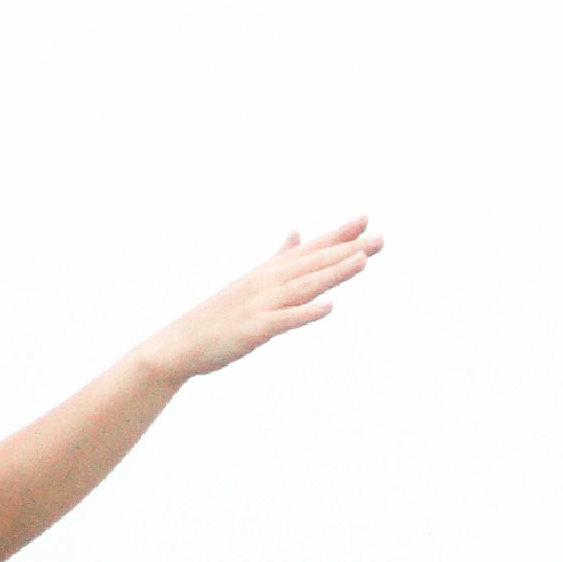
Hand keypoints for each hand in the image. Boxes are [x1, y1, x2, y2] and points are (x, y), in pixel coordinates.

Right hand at [122, 218, 381, 383]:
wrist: (181, 343)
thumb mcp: (252, 279)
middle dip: (347, 249)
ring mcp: (261, 304)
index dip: (338, 234)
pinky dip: (306, 313)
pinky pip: (285, 320)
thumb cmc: (219, 314)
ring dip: (334, 273)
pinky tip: (329, 307)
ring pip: (305, 286)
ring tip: (363, 260)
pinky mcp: (255, 329)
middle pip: (314, 263)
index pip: (310, 248)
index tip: (366, 218)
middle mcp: (268, 282)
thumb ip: (278, 256)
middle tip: (381, 237)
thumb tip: (297, 232)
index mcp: (270, 271)